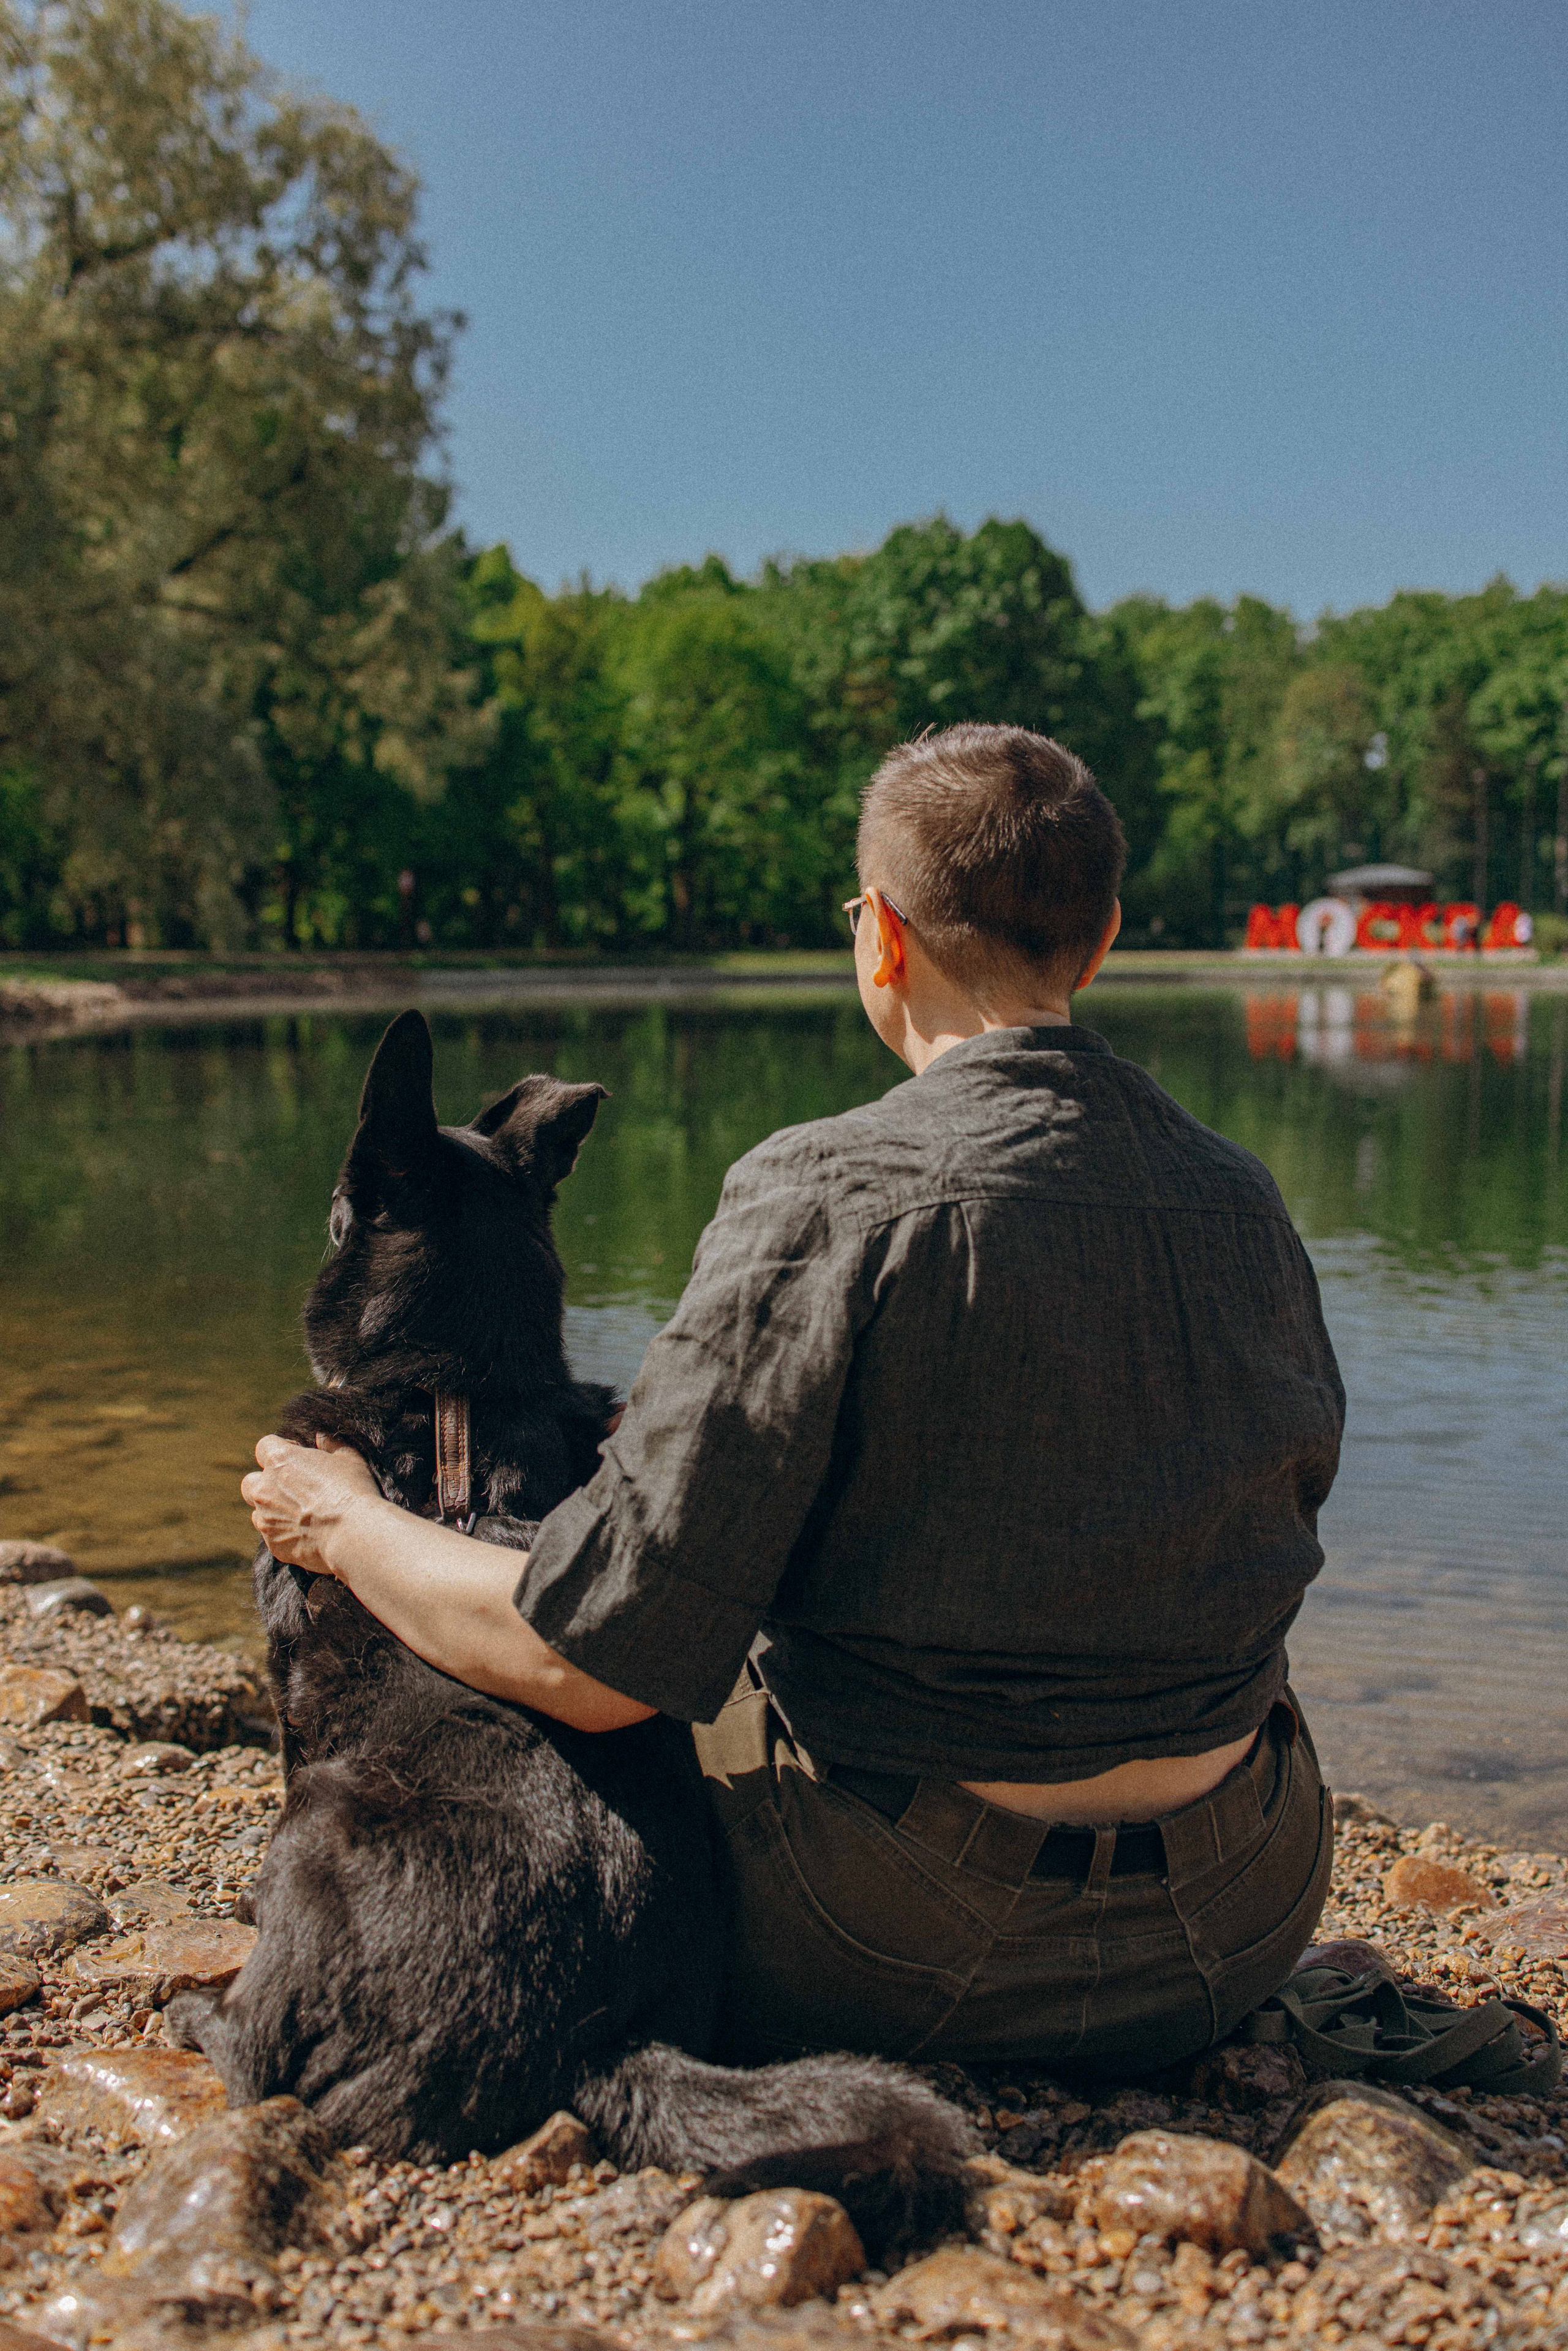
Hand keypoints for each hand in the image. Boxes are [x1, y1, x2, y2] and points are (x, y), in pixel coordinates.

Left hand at [241, 1434, 382, 1575]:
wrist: (351, 1533)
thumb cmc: (351, 1491)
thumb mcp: (349, 1457)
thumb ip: (331, 1443)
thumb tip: (321, 1437)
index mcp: (280, 1461)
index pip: (264, 1446)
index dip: (280, 1449)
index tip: (298, 1457)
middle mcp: (264, 1489)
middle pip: (250, 1482)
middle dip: (265, 1483)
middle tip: (290, 1488)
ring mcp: (265, 1518)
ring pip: (258, 1511)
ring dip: (272, 1510)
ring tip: (299, 1514)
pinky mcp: (272, 1543)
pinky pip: (271, 1535)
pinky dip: (283, 1532)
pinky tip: (306, 1533)